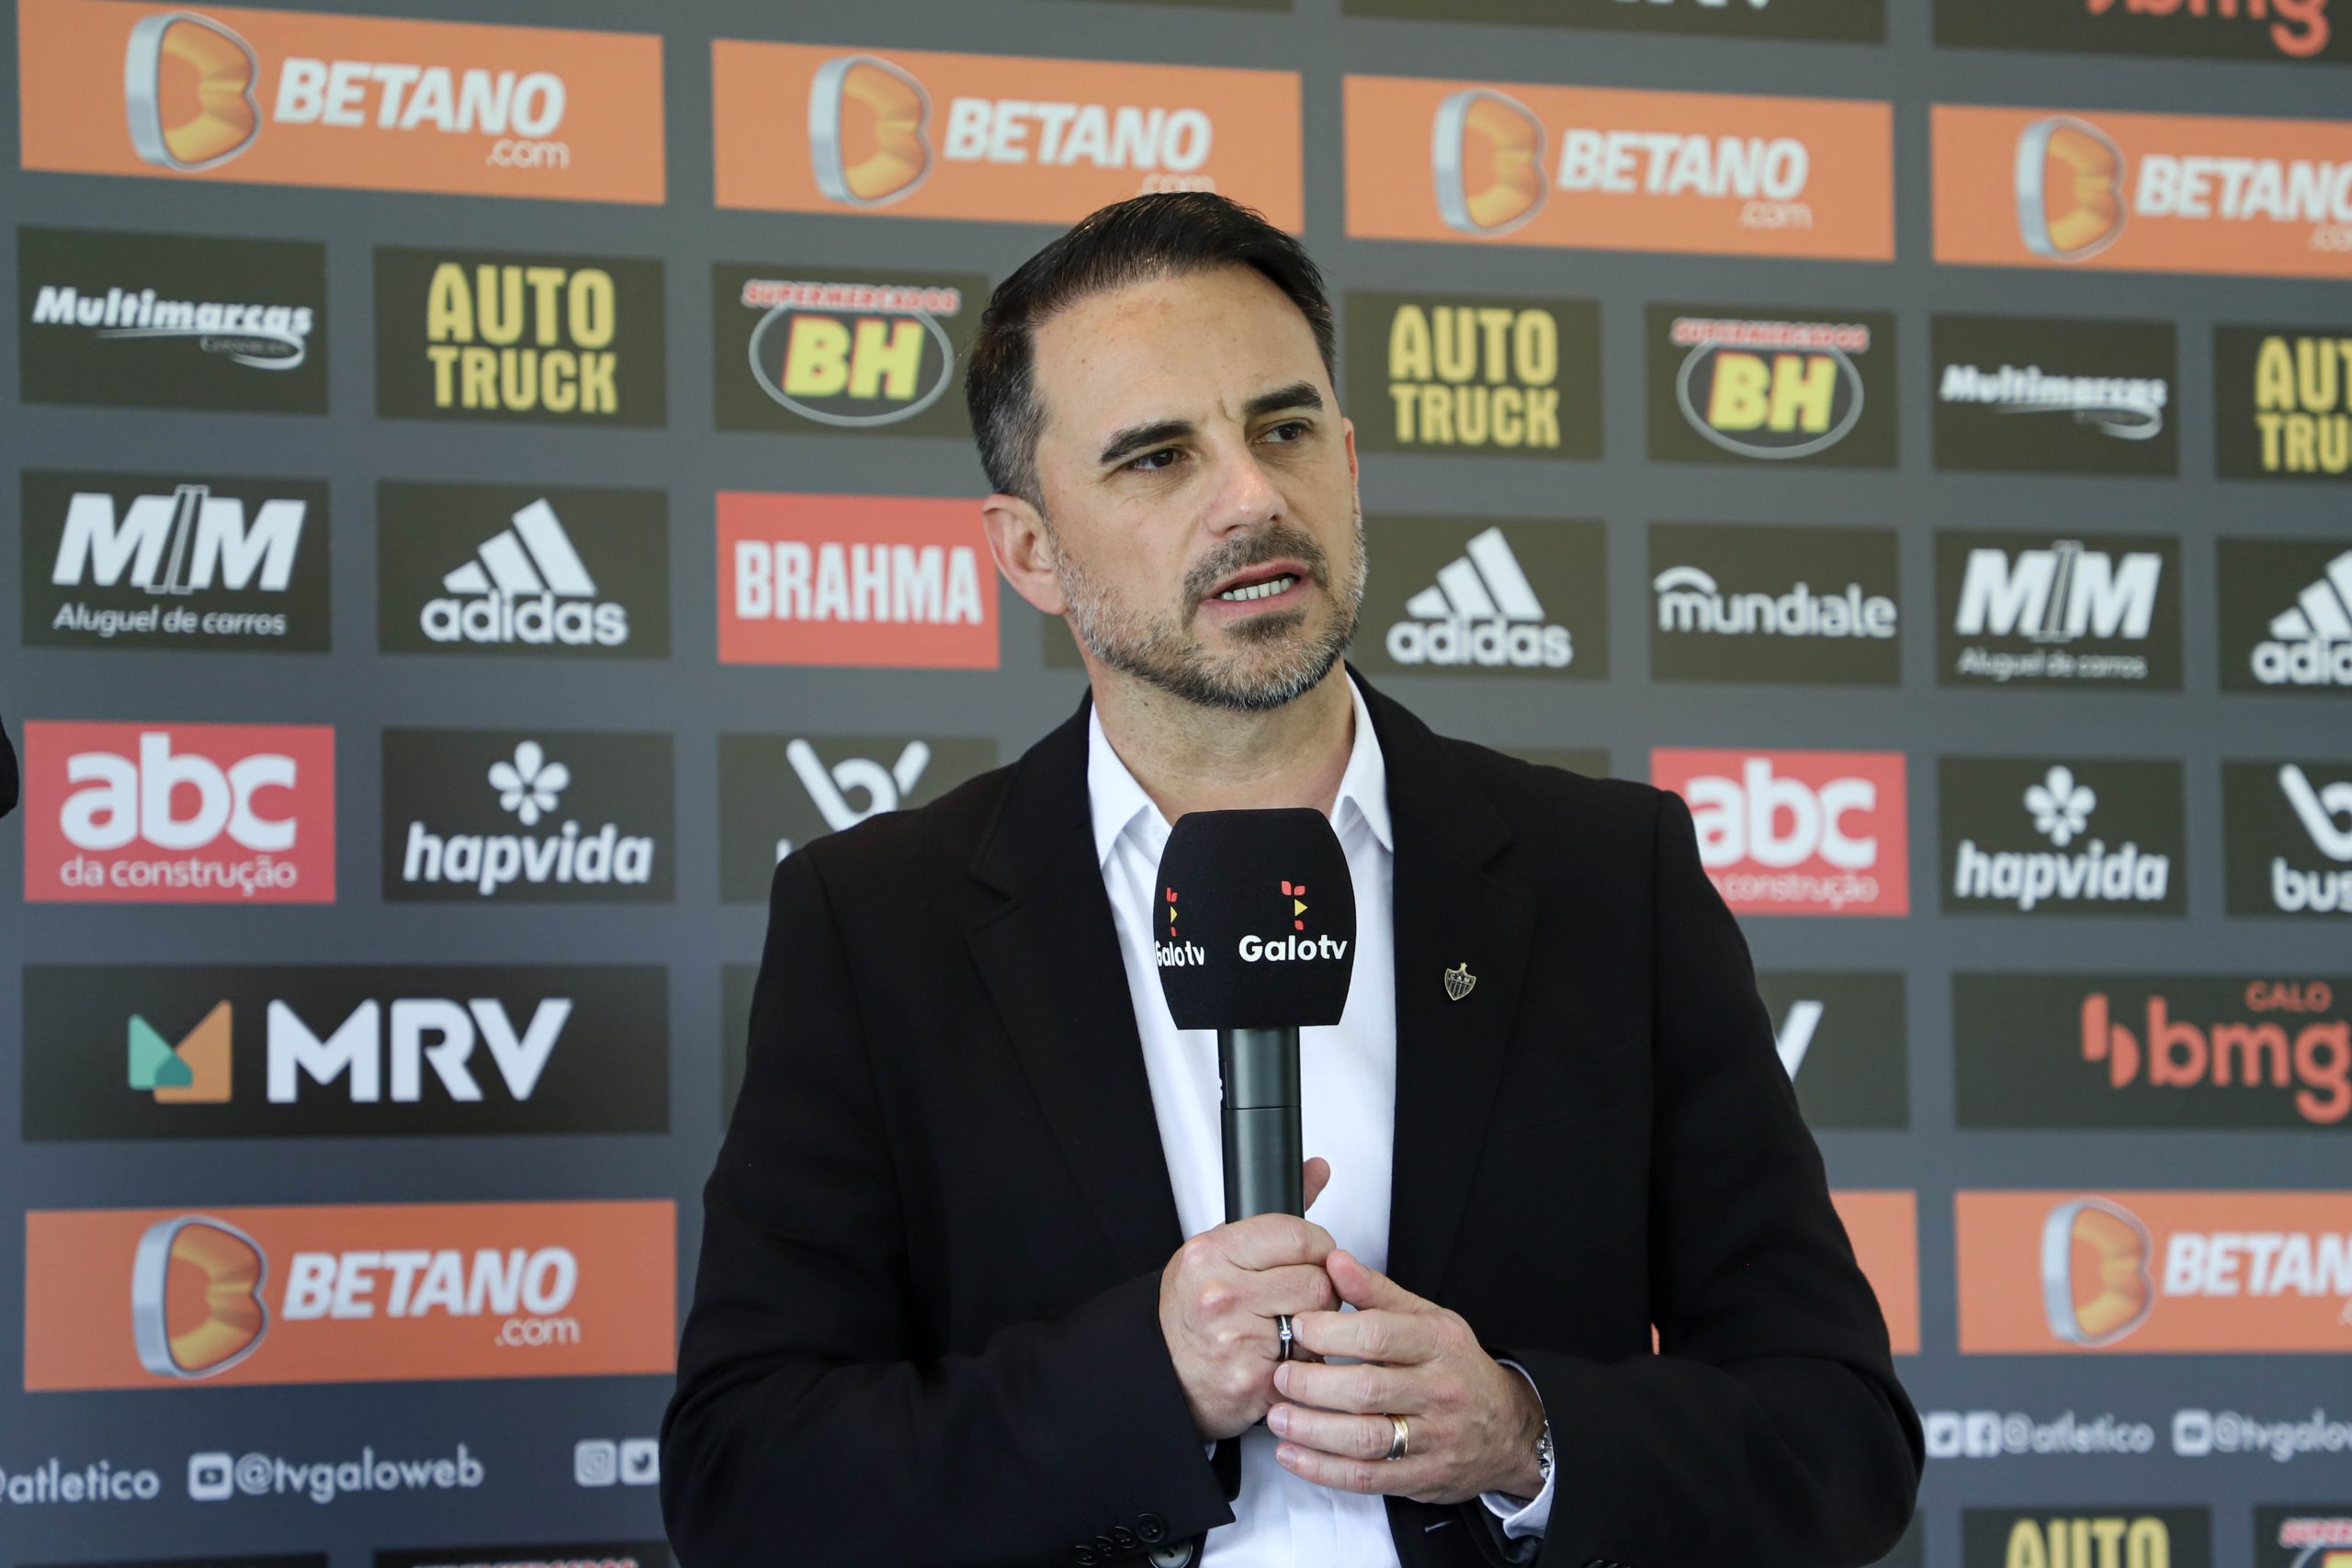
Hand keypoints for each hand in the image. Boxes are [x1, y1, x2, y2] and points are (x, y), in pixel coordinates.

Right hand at [1158, 1157, 1337, 1440]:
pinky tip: (1282, 1354)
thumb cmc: (1193, 1307)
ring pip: (1318, 1323)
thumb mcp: (1221, 1249)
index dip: (1320, 1247)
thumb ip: (1276, 1216)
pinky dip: (1305, 1360)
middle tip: (1302, 1295)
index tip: (1317, 1256)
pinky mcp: (1254, 1380)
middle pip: (1316, 1282)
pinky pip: (1309, 1363)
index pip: (1298, 1236)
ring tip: (1291, 1325)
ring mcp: (1237, 1341)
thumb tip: (1317, 1168)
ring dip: (1316, 1326)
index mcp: (1211, 1253)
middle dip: (1321, 1289)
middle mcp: (1221, 1295)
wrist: (1162, 1369)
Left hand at [1267, 1248, 1546, 1504]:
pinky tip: (1292, 1454)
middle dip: (1313, 1384)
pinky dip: (1323, 1469)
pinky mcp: (1421, 1477)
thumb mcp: (1429, 1320)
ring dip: (1312, 1430)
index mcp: (1439, 1344)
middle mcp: (1438, 1391)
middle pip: (1366, 1390)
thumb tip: (1334, 1261)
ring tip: (1278, 1416)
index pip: (1379, 1336)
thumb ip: (1377, 1292)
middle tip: (1280, 1376)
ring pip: (1365, 1439)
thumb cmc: (1456, 1368)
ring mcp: (1432, 1439)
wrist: (1508, 1431)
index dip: (1330, 1332)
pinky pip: (1367, 1478)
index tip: (1299, 1327)